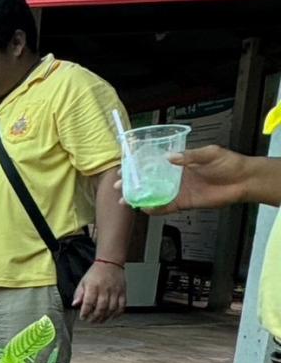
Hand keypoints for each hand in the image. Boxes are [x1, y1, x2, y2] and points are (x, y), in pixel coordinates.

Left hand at [73, 261, 126, 322]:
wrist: (110, 263)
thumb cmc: (96, 273)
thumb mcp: (83, 282)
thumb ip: (79, 294)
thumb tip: (74, 304)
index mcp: (93, 287)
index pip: (88, 302)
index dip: (85, 312)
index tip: (83, 317)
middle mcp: (105, 289)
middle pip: (101, 307)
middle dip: (95, 317)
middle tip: (91, 321)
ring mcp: (115, 291)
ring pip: (111, 308)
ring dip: (105, 317)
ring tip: (100, 320)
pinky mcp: (122, 292)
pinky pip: (122, 306)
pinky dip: (117, 313)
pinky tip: (112, 316)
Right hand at [115, 145, 249, 214]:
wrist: (243, 180)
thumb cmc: (229, 163)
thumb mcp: (209, 153)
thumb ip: (189, 156)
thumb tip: (169, 158)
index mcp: (178, 163)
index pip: (153, 163)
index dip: (137, 165)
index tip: (123, 167)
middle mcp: (174, 177)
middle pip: (148, 181)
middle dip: (132, 183)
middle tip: (118, 186)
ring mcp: (178, 191)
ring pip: (153, 195)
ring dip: (139, 198)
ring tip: (125, 200)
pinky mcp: (183, 203)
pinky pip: (165, 207)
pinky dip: (154, 209)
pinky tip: (143, 209)